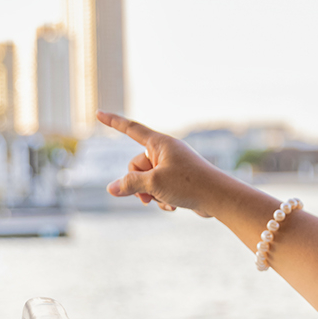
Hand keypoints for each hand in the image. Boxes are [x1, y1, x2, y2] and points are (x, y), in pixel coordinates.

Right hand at [97, 110, 227, 216]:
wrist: (219, 198)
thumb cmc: (190, 184)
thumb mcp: (154, 183)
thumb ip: (130, 184)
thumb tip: (111, 188)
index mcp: (161, 143)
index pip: (131, 129)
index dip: (113, 122)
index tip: (98, 113)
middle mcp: (166, 152)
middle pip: (135, 165)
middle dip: (138, 183)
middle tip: (149, 194)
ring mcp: (172, 166)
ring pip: (146, 180)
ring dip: (151, 194)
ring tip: (165, 200)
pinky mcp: (178, 180)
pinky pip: (159, 189)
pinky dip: (162, 198)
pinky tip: (173, 205)